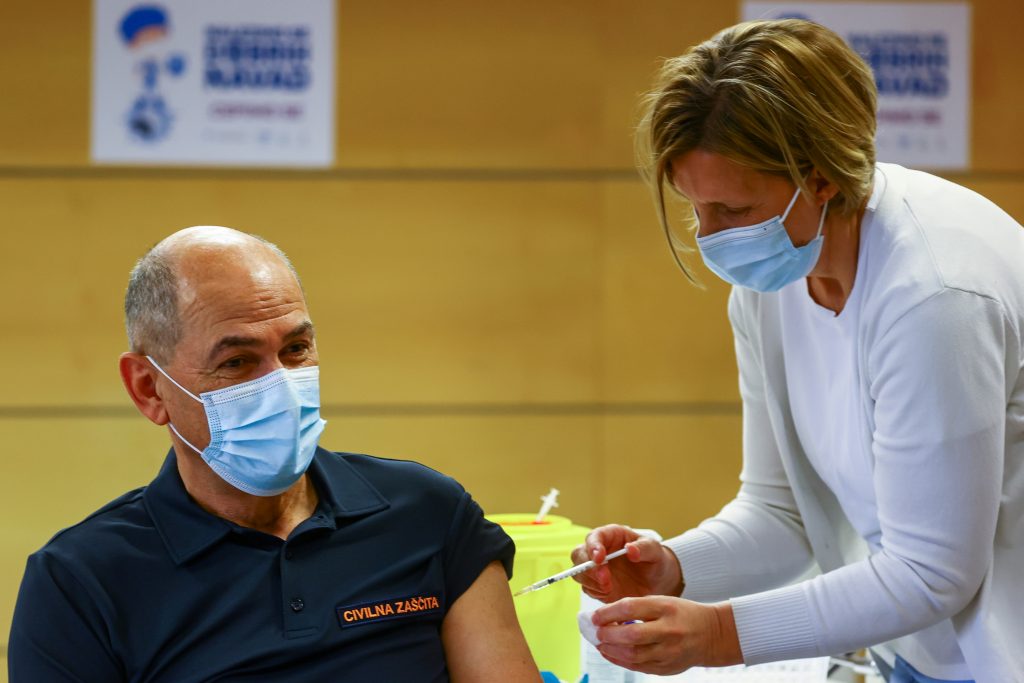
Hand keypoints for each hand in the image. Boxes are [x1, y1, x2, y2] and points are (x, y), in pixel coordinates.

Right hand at [571, 524, 683, 601]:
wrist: (657, 581)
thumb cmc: (655, 560)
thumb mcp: (655, 551)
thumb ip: (644, 548)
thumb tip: (630, 549)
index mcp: (611, 536)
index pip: (594, 537)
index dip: (593, 547)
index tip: (600, 558)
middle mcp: (599, 551)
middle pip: (579, 554)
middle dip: (588, 567)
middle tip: (605, 578)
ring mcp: (596, 569)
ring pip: (578, 572)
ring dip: (590, 581)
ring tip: (609, 588)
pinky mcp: (596, 586)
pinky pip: (587, 588)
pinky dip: (595, 592)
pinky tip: (609, 593)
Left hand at [591, 596, 741, 674]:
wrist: (711, 634)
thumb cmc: (682, 614)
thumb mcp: (662, 601)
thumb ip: (636, 607)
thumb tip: (606, 616)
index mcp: (666, 608)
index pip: (630, 608)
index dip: (607, 613)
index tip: (595, 616)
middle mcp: (669, 631)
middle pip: (632, 635)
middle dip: (608, 634)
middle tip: (597, 632)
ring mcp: (669, 652)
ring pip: (634, 655)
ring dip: (611, 651)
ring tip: (601, 644)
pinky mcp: (668, 668)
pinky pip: (639, 667)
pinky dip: (621, 661)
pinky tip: (611, 654)